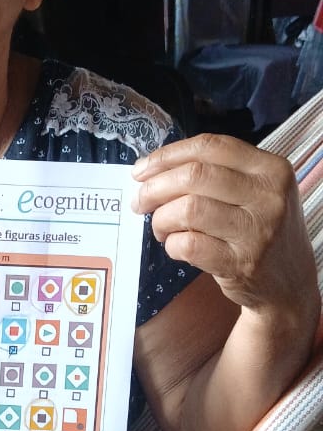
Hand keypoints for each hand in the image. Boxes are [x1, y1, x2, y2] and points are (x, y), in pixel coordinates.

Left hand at [131, 133, 318, 322]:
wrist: (289, 282)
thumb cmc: (259, 229)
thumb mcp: (256, 191)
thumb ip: (216, 173)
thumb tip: (152, 169)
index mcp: (271, 169)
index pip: (210, 147)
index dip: (168, 155)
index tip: (141, 169)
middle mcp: (268, 196)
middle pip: (194, 175)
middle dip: (155, 187)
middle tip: (140, 201)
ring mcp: (257, 231)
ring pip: (188, 209)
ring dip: (162, 219)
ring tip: (162, 228)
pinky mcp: (241, 263)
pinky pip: (189, 244)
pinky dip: (173, 244)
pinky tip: (177, 246)